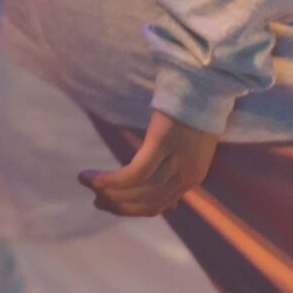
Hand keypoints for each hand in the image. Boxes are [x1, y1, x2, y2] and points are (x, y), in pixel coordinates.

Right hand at [79, 110, 220, 216]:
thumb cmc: (193, 112)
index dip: (128, 209)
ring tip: (87, 183)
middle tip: (95, 199)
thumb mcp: (191, 149)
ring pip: (138, 191)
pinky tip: (92, 177)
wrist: (205, 82)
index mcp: (192, 177)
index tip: (107, 204)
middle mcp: (187, 175)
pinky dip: (110, 180)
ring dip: (108, 192)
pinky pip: (134, 173)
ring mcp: (177, 161)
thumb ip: (178, 175)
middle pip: (146, 203)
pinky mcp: (163, 143)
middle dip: (116, 205)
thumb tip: (172, 206)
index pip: (156, 206)